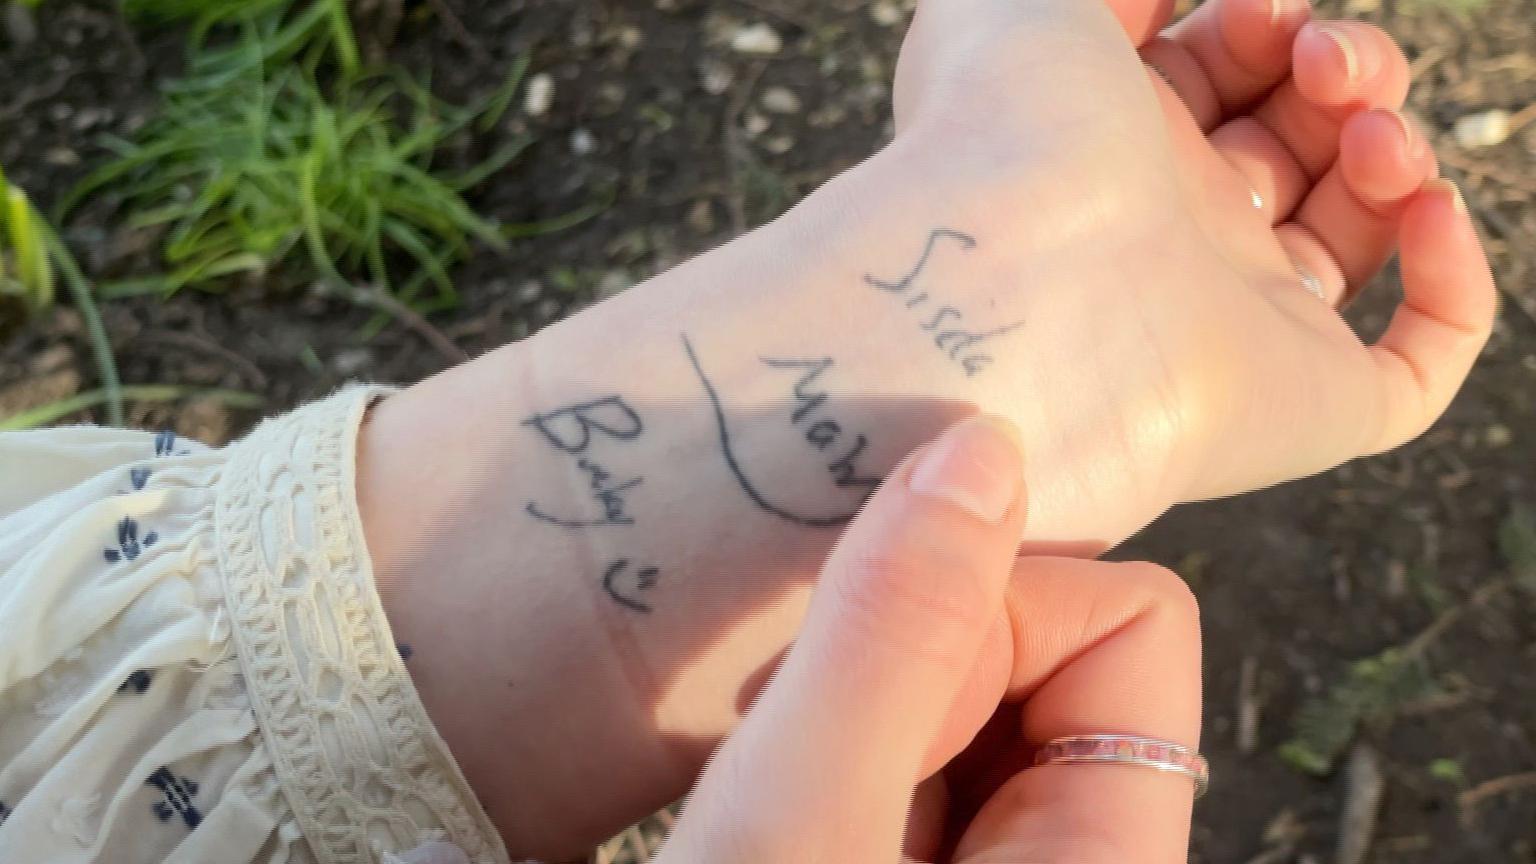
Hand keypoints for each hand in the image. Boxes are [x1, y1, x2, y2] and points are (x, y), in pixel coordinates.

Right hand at [656, 417, 1202, 861]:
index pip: (1133, 623)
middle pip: (1045, 647)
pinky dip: (825, 738)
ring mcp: (985, 857)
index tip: (873, 679)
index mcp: (1103, 859)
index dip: (998, 611)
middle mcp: (1063, 854)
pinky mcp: (903, 854)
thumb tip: (983, 449)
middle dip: (911, 654)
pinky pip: (901, 744)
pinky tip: (757, 780)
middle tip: (791, 726)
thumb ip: (894, 642)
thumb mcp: (803, 830)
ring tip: (761, 769)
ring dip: (852, 698)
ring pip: (959, 691)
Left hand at [882, 0, 1495, 540]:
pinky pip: (1407, 376)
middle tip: (1325, 66)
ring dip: (1397, 157)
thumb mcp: (1030, 3)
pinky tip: (1430, 214)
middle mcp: (1174, 235)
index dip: (1266, 29)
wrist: (1005, 285)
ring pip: (1356, 238)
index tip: (1267, 8)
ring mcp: (1238, 323)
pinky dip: (1451, 290)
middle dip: (1346, 77)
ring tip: (1374, 136)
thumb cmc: (999, 130)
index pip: (1224, 79)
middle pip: (1300, 145)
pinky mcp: (1303, 408)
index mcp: (1113, 147)